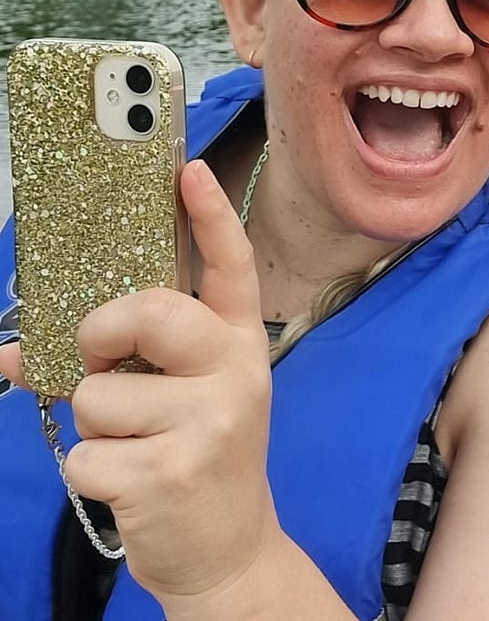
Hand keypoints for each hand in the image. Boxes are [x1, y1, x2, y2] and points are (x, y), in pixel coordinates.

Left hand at [64, 161, 277, 601]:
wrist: (228, 548)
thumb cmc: (196, 454)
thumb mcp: (184, 398)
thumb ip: (128, 359)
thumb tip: (11, 350)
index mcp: (237, 344)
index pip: (229, 266)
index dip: (208, 215)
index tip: (185, 169)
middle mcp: (235, 373)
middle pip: (147, 311)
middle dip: (99, 334)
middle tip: (103, 363)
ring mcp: (211, 422)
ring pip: (97, 395)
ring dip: (94, 428)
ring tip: (133, 447)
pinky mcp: (172, 472)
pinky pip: (83, 454)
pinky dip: (89, 472)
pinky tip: (131, 483)